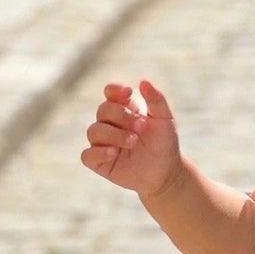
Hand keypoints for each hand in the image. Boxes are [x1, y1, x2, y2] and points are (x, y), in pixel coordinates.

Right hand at [82, 79, 181, 197]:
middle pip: (103, 110)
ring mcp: (102, 143)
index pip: (110, 93)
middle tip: (141, 127)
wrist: (166, 172)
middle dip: (122, 116)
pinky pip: (87, 155)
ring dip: (114, 134)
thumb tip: (144, 81)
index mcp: (123, 110)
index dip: (114, 90)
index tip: (128, 92)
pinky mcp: (99, 162)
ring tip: (133, 142)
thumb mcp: (165, 120)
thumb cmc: (164, 143)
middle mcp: (109, 124)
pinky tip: (114, 153)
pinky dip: (99, 152)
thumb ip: (156, 100)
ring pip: (94, 131)